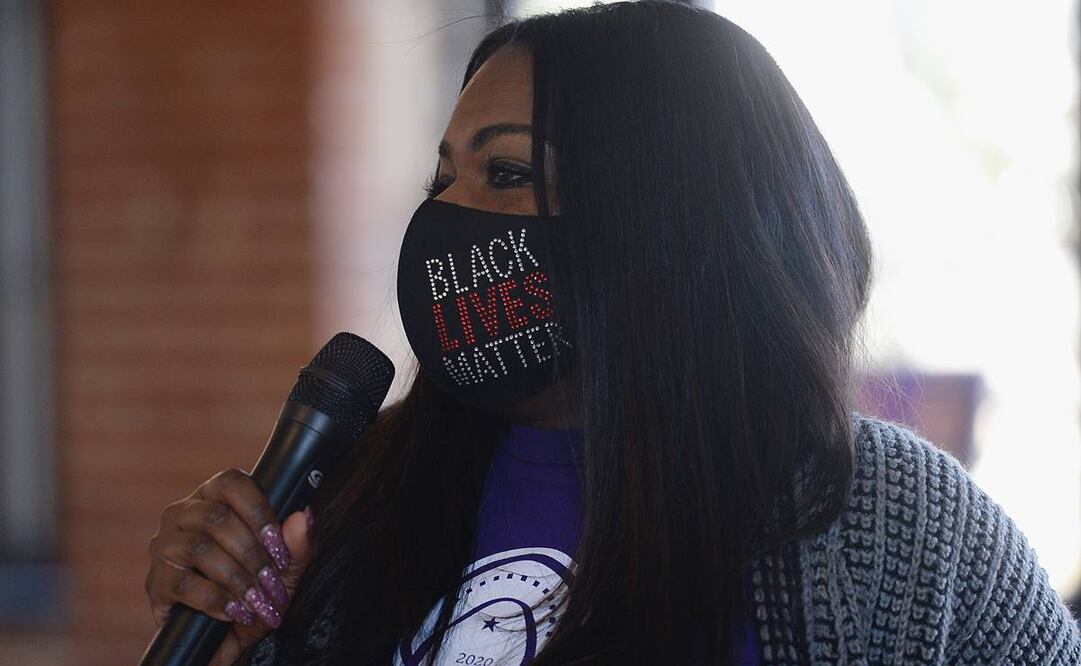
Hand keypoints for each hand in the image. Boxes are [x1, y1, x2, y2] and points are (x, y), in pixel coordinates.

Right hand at [144, 468, 316, 664]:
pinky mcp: (155, 582)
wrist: (227, 640)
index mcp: (215, 499)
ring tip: (258, 601)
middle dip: (253, 554)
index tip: (278, 544)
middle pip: (217, 518)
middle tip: (273, 582)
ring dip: (237, 578)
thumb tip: (304, 516)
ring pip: (200, 549)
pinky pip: (184, 583)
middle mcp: (183, 515)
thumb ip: (298, 543)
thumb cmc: (256, 592)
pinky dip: (216, 600)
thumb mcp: (286, 569)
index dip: (258, 511)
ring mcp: (165, 547)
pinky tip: (234, 612)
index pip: (232, 482)